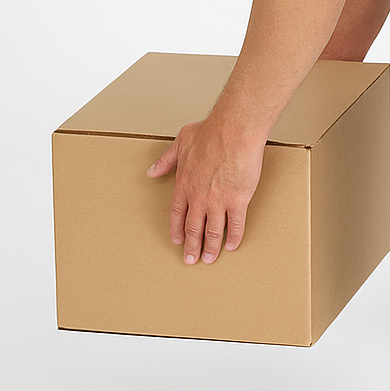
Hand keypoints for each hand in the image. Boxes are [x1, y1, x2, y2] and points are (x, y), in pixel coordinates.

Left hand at [147, 118, 264, 264]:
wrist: (234, 131)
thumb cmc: (211, 132)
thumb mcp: (181, 142)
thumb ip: (166, 159)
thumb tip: (151, 170)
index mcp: (184, 184)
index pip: (177, 213)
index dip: (177, 229)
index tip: (178, 240)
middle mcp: (199, 197)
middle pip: (193, 228)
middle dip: (191, 246)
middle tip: (191, 259)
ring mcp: (218, 201)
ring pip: (212, 231)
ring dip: (210, 248)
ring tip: (210, 258)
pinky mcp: (238, 201)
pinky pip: (235, 225)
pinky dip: (233, 237)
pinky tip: (231, 245)